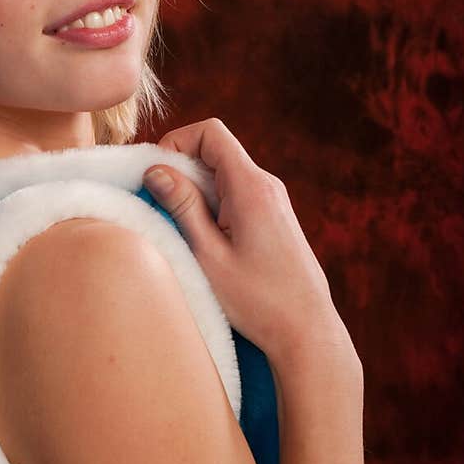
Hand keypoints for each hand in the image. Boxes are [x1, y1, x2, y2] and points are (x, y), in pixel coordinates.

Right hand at [144, 118, 352, 365]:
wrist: (307, 330)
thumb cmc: (258, 300)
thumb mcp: (208, 255)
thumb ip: (182, 207)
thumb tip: (156, 169)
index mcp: (251, 187)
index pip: (211, 132)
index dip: (177, 142)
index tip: (157, 174)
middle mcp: (267, 186)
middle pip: (215, 152)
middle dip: (181, 170)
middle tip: (160, 207)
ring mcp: (274, 201)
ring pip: (224, 175)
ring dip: (195, 192)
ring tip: (183, 232)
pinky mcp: (275, 218)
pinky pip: (237, 195)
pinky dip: (213, 206)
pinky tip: (206, 242)